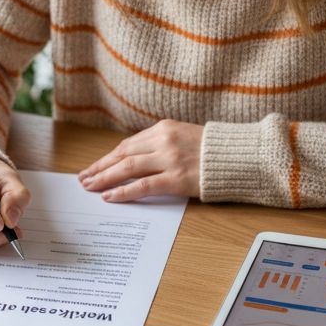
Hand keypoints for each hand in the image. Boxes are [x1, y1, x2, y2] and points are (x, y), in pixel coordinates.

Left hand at [77, 119, 202, 201]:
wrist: (241, 156)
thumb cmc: (214, 150)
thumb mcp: (184, 136)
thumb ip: (161, 144)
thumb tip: (136, 159)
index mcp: (163, 128)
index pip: (127, 145)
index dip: (108, 157)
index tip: (94, 167)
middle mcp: (163, 141)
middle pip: (122, 155)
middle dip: (100, 168)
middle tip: (84, 179)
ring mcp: (169, 159)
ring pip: (127, 168)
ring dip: (105, 179)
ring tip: (91, 187)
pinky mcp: (176, 178)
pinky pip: (143, 186)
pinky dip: (123, 191)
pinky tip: (110, 197)